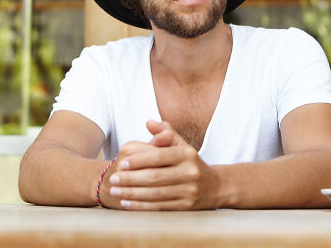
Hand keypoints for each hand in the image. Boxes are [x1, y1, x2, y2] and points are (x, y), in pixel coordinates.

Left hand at [107, 120, 224, 210]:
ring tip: (115, 191)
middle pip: (155, 177)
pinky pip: (160, 207)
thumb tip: (149, 122)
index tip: (120, 164)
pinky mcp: (187, 207)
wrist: (217, 186)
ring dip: (132, 194)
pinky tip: (127, 203)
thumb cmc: (192, 162)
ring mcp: (190, 191)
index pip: (158, 156)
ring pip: (155, 194)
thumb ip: (165, 133)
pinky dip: (141, 206)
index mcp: (187, 154)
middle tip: (113, 179)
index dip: (138, 160)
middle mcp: (190, 172)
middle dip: (131, 179)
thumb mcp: (183, 145)